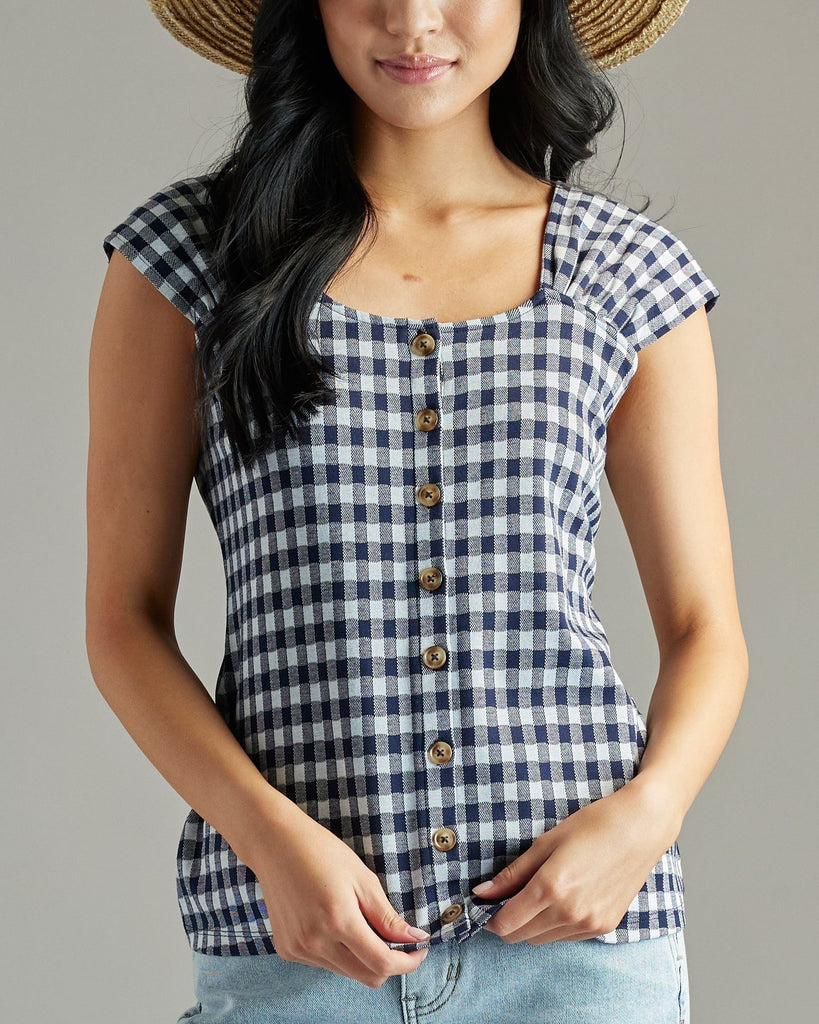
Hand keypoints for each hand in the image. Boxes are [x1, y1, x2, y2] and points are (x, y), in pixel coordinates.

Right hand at [245, 807, 429, 987]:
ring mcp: (298, 949)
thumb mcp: (362, 878)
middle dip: (390, 964)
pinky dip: (341, 953)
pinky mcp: (287, 950)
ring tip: (365, 925)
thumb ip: (387, 916)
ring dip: (364, 958)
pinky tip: (337, 925)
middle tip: (401, 942)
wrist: (275, 844)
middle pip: (367, 977)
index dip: (408, 963)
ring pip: (347, 972)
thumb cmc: (321, 852)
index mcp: (338, 920)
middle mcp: (315, 942)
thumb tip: (414, 939)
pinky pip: (325, 964)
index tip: (420, 950)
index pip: (382, 963)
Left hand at [477, 779, 680, 944]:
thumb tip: (482, 892)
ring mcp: (589, 924)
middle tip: (506, 898)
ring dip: (531, 925)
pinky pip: (567, 937)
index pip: (506, 924)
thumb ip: (513, 873)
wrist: (641, 827)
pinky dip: (554, 926)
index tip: (484, 906)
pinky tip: (560, 900)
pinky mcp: (604, 927)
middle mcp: (570, 913)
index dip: (489, 918)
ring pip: (543, 939)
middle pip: (521, 936)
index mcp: (551, 889)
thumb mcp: (546, 842)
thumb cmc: (593, 825)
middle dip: (507, 922)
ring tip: (536, 894)